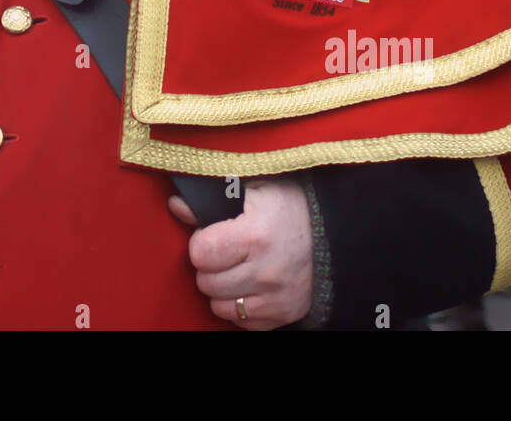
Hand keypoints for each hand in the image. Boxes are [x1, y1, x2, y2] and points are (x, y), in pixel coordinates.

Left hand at [169, 177, 313, 330]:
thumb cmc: (288, 206)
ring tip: (234, 269)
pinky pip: (242, 322)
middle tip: (223, 252)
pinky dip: (239, 307)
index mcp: (254, 235)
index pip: (201, 253)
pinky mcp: (283, 314)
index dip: (200, 242)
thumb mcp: (252, 189)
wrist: (334, 232)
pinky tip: (247, 286)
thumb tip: (176, 206)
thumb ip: (211, 198)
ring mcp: (275, 297)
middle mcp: (265, 271)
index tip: (210, 235)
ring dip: (221, 289)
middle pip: (207, 282)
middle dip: (209, 266)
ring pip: (220, 306)